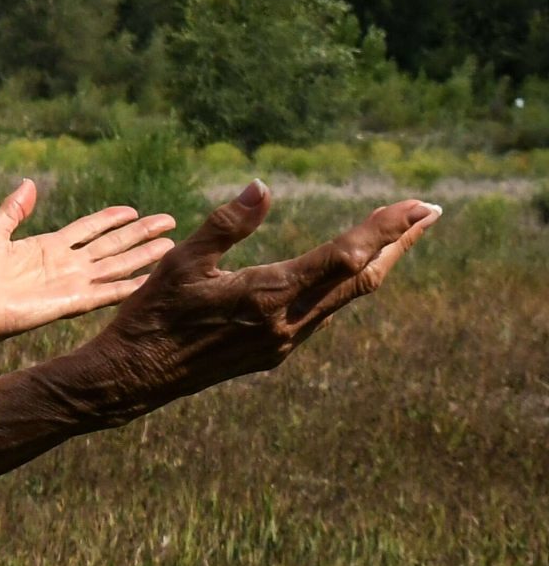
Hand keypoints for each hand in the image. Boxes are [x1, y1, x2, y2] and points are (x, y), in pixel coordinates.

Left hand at [0, 179, 179, 374]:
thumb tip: (29, 182)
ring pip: (116, 266)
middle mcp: (65, 265)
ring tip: (170, 247)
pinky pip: (108, 293)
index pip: (89, 229)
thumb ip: (14, 209)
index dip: (111, 219)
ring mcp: (71, 283)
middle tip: (168, 223)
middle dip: (140, 234)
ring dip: (143, 257)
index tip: (134, 210)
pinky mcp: (73, 302)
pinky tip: (151, 279)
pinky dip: (129, 286)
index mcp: (48, 246)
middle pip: (111, 245)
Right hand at [73, 180, 440, 419]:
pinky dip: (345, 284)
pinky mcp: (274, 351)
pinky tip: (343, 270)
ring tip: (396, 234)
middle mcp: (288, 323)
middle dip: (399, 244)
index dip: (385, 229)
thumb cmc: (152, 314)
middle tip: (430, 212)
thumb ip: (226, 225)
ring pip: (347, 298)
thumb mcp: (183, 262)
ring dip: (376, 263)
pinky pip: (323, 312)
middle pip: (363, 279)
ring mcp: (285, 341)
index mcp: (269, 295)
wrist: (135, 378)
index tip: (417, 205)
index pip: (346, 257)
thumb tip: (262, 187)